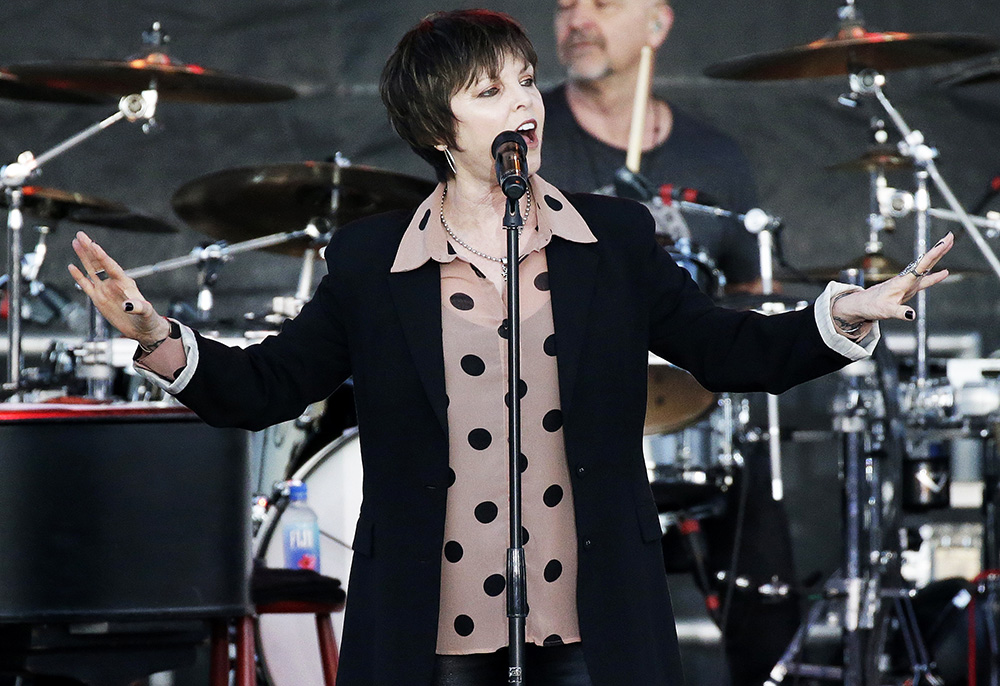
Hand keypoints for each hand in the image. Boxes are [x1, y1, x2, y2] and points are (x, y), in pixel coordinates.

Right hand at [68, 231, 169, 345]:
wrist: (142, 329)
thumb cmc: (147, 319)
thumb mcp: (146, 313)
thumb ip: (139, 307)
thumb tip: (127, 306)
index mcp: (125, 283)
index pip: (111, 266)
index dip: (102, 256)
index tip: (94, 245)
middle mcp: (114, 283)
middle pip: (99, 263)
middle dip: (90, 248)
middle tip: (80, 234)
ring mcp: (105, 290)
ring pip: (91, 270)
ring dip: (83, 257)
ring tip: (76, 242)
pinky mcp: (99, 299)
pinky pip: (86, 285)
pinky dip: (79, 276)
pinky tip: (72, 266)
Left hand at [832, 232, 953, 335]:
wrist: (861, 305)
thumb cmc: (872, 306)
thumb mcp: (886, 311)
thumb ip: (899, 312)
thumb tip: (912, 315)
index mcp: (903, 281)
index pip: (922, 265)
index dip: (934, 254)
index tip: (943, 243)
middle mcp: (907, 279)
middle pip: (926, 261)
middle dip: (939, 249)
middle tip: (950, 235)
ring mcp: (908, 283)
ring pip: (926, 267)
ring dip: (937, 256)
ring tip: (949, 244)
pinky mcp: (908, 288)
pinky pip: (924, 280)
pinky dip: (935, 276)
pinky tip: (945, 272)